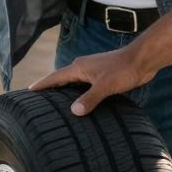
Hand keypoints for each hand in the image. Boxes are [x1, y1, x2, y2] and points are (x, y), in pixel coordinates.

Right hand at [30, 45, 155, 115]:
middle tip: (39, 99)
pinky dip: (79, 92)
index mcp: (79, 67)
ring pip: (74, 82)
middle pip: (62, 78)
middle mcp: (83, 67)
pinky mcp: (103, 75)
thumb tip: (74, 111)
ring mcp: (93, 70)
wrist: (142, 59)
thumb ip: (90, 98)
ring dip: (66, 90)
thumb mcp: (104, 86)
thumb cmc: (123, 69)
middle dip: (51, 87)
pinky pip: (85, 84)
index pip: (55, 77)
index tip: (29, 90)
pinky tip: (82, 100)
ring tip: (57, 102)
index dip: (42, 84)